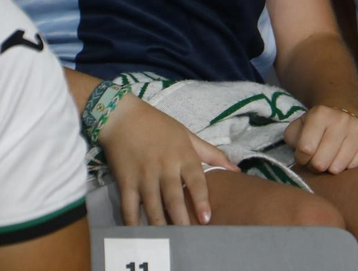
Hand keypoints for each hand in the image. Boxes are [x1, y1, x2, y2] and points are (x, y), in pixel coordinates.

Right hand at [97, 94, 237, 226]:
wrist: (121, 117)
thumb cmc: (158, 125)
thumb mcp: (187, 134)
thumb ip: (211, 153)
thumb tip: (235, 169)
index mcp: (182, 154)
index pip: (195, 180)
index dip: (201, 200)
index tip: (207, 218)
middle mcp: (164, 166)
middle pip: (174, 198)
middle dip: (182, 220)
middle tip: (189, 238)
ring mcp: (143, 175)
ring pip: (153, 206)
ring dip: (161, 225)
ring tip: (170, 240)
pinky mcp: (125, 181)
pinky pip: (130, 207)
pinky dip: (134, 222)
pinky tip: (141, 234)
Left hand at [283, 105, 357, 174]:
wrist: (342, 116)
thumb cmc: (315, 129)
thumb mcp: (297, 129)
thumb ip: (292, 140)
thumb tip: (303, 153)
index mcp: (320, 113)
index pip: (305, 150)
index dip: (301, 158)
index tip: (304, 155)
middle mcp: (342, 118)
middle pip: (321, 162)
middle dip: (315, 166)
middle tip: (317, 159)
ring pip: (338, 167)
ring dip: (330, 168)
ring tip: (330, 159)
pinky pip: (356, 166)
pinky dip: (348, 167)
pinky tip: (345, 157)